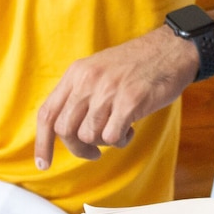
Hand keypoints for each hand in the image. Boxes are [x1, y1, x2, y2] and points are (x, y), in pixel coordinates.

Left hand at [35, 26, 197, 167]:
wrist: (171, 50)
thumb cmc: (137, 65)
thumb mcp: (99, 71)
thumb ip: (80, 95)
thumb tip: (64, 130)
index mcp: (76, 73)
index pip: (48, 113)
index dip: (43, 143)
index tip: (44, 163)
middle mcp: (88, 81)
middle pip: (66, 130)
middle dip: (78, 148)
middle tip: (94, 150)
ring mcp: (109, 90)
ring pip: (89, 136)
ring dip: (104, 142)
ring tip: (119, 130)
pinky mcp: (130, 101)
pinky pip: (113, 137)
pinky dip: (121, 141)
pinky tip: (130, 129)